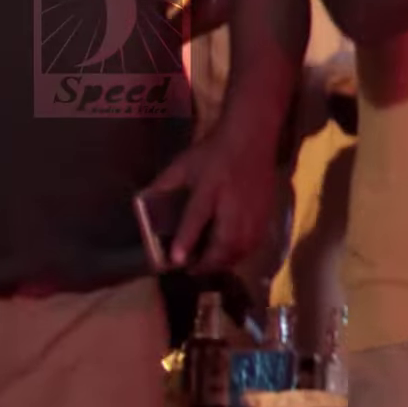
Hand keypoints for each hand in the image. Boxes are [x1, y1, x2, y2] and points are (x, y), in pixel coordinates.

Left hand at [141, 129, 281, 276]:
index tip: (176, 261)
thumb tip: (142, 202)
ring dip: (225, 261)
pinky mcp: (265, 213)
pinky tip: (230, 256)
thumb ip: (164, 183)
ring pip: (242, 247)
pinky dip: (241, 254)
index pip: (197, 217)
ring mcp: (252, 210)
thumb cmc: (214, 150)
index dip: (186, 240)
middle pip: (226, 241)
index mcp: (210, 187)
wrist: (252, 137)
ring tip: (210, 266)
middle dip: (209, 261)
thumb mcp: (184, 164)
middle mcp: (233, 203)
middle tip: (192, 269)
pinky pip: (254, 242)